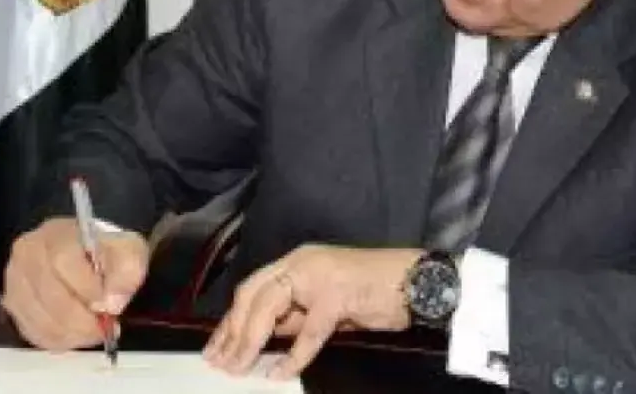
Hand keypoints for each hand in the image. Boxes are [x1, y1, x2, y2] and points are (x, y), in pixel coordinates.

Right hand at [3, 217, 148, 349]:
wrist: (90, 259)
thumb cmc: (106, 254)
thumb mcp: (129, 252)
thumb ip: (128, 270)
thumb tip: (111, 302)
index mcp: (56, 233)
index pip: (62, 260)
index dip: (86, 288)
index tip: (107, 304)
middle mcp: (27, 252)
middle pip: (49, 294)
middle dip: (81, 318)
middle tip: (103, 326)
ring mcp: (15, 280)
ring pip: (40, 318)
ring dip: (72, 333)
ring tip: (92, 330)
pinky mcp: (14, 305)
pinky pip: (33, 332)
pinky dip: (59, 339)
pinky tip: (75, 332)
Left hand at [204, 244, 420, 378]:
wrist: (418, 283)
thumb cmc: (375, 293)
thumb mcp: (324, 305)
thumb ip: (295, 316)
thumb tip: (265, 340)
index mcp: (295, 263)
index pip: (251, 289)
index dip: (231, 320)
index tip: (216, 347)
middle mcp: (300, 263)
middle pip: (252, 296)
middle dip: (232, 331)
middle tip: (220, 362)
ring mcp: (318, 276)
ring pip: (269, 307)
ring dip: (250, 341)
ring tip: (239, 368)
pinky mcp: (338, 294)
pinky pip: (309, 330)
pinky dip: (293, 354)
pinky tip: (280, 372)